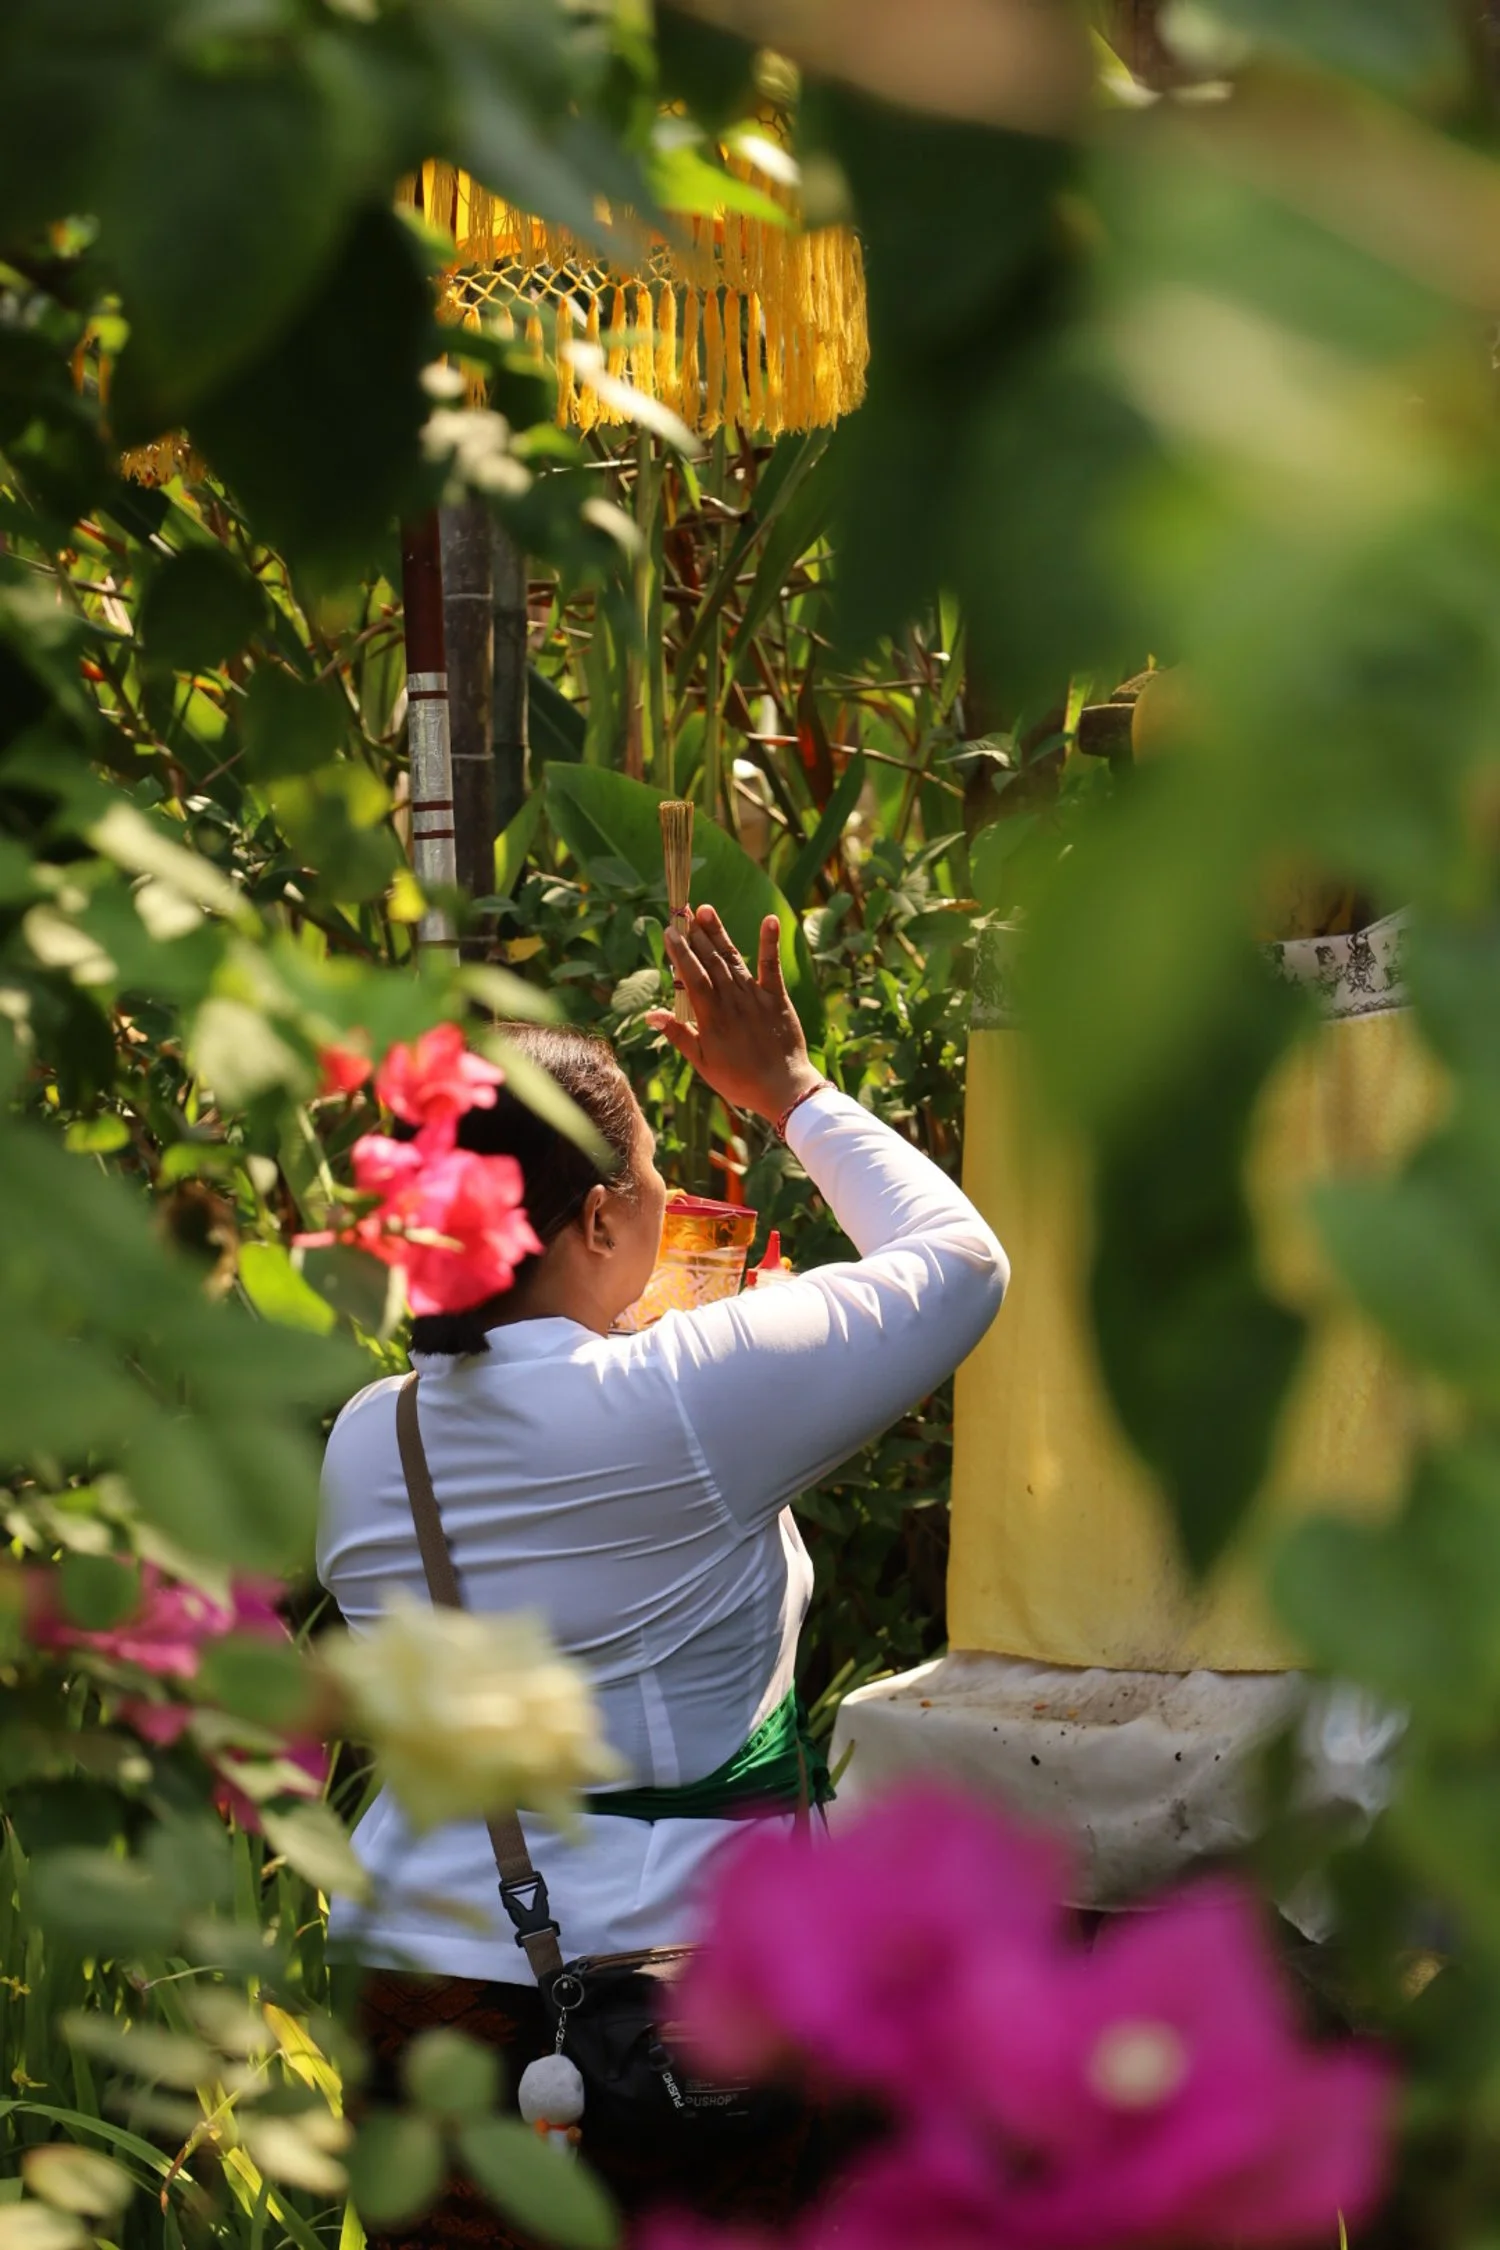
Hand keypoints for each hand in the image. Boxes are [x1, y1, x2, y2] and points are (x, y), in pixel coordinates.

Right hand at [645, 906, 822, 1123]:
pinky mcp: (776, 998)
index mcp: (711, 1016)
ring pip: (733, 959)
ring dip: (718, 933)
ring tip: (705, 910)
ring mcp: (755, 997)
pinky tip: (770, 920)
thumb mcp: (702, 1063)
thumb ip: (678, 1034)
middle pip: (710, 961)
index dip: (680, 952)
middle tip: (682, 912)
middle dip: (695, 935)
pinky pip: (771, 966)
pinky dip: (770, 942)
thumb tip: (651, 1015)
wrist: (783, 1089)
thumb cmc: (739, 1080)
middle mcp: (732, 1000)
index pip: (691, 976)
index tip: (669, 931)